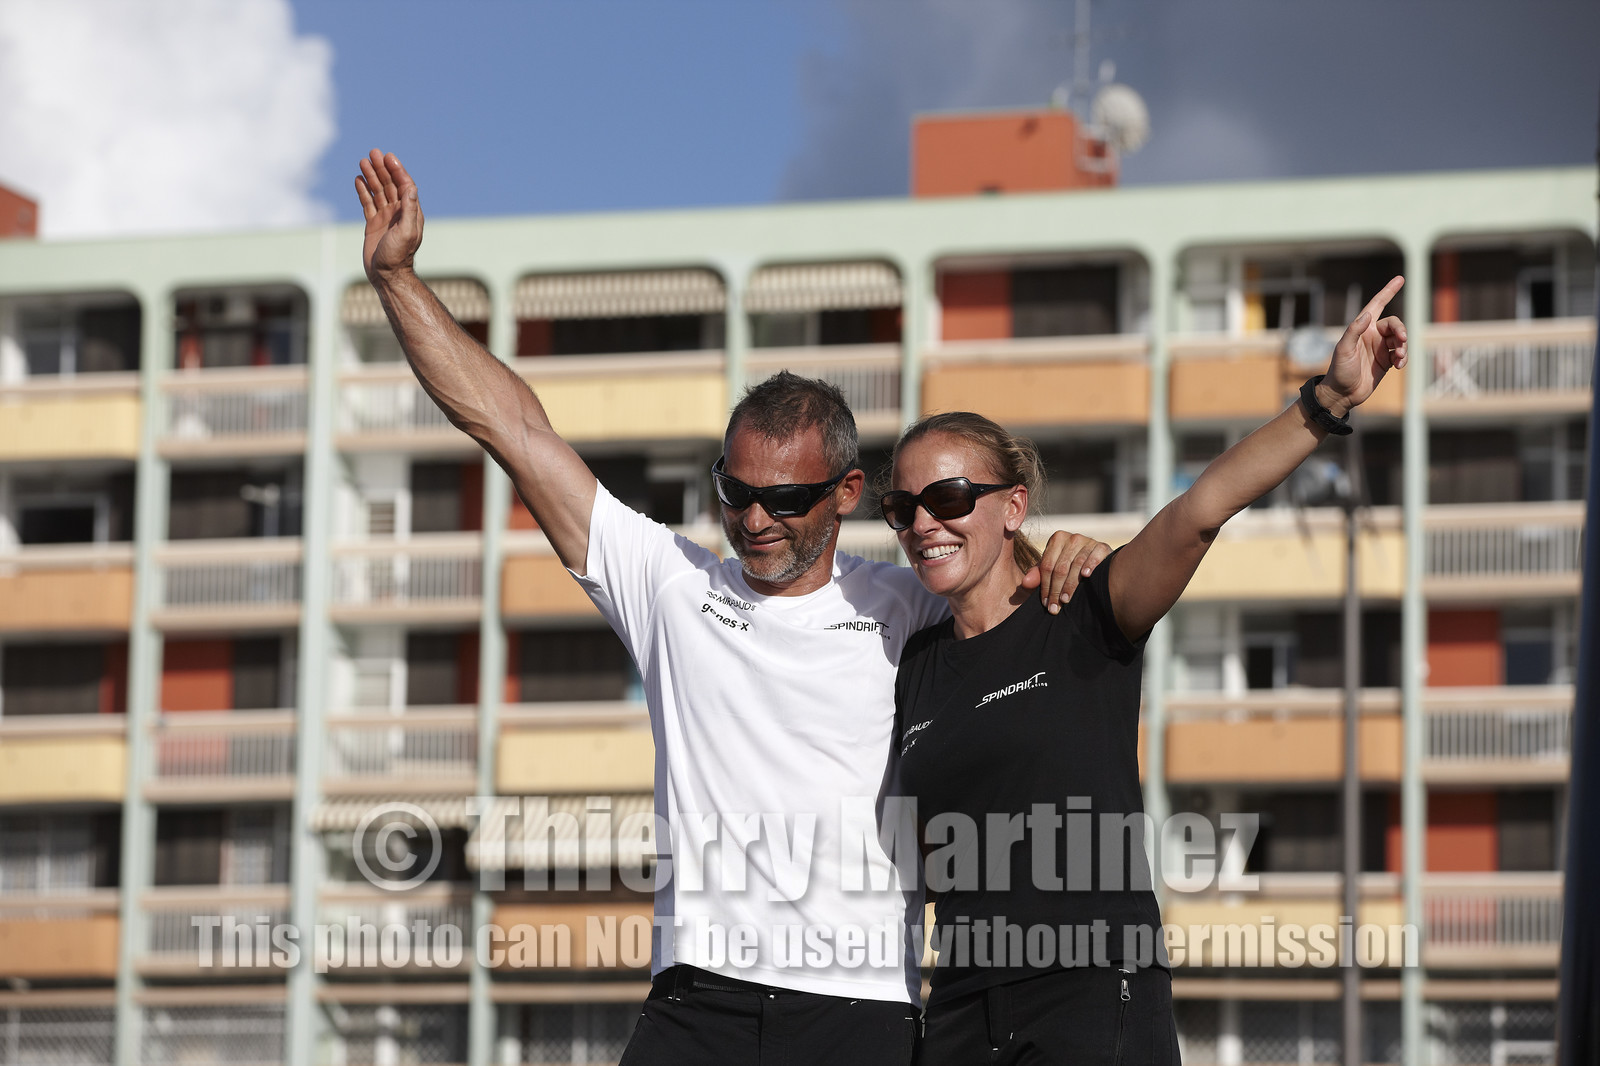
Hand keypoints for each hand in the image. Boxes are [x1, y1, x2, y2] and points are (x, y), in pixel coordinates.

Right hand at [356, 149, 423, 284]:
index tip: (388, 157)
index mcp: (410, 213)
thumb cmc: (398, 256)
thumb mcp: (407, 232)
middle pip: (390, 185)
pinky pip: (368, 203)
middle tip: (372, 153)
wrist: (386, 275)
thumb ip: (409, 209)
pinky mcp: (373, 224)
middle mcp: (399, 213)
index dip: (397, 170)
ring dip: (371, 176)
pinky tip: (358, 180)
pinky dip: (363, 191)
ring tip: (362, 161)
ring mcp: (386, 218)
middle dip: (382, 168)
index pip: (405, 185)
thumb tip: (411, 188)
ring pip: (378, 192)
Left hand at [1022, 532, 1111, 613]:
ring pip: (1076, 565)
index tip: (1045, 603)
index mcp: (1056, 540)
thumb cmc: (1069, 566)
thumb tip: (1025, 582)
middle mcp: (1072, 538)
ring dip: (1070, 585)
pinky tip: (1086, 576)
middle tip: (1055, 607)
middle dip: (1056, 590)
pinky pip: (1094, 556)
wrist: (1096, 560)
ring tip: (1066, 600)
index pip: (1047, 566)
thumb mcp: (1051, 569)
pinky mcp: (1103, 546)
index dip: (1045, 586)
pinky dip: (1090, 565)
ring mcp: (1088, 541)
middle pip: (1060, 568)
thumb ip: (1037, 575)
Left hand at [1320, 275, 1406, 416]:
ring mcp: (1380, 348)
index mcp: (1362, 328)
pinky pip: (1401, 355)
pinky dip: (1404, 358)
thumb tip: (1367, 315)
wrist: (1342, 394)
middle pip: (1394, 324)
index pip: (1377, 305)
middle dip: (1401, 330)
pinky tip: (1399, 366)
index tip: (1400, 279)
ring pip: (1400, 339)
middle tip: (1402, 340)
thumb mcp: (1343, 350)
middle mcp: (1372, 335)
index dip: (1388, 291)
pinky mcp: (1387, 362)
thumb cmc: (1339, 371)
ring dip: (1404, 346)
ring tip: (1399, 357)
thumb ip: (1354, 331)